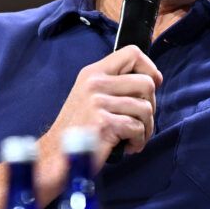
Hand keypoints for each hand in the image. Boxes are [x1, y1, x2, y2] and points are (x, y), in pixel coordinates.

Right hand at [34, 45, 161, 199]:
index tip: (153, 84)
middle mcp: (94, 83)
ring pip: (145, 108)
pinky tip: (127, 146)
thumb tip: (154, 79)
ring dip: (146, 127)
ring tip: (134, 137)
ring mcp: (97, 102)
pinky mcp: (103, 123)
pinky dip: (138, 141)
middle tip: (140, 120)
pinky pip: (137, 128)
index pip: (132, 53)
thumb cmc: (79, 128)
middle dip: (151, 105)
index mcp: (92, 73)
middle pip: (146, 83)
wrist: (56, 155)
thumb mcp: (91, 96)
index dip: (149, 68)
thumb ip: (115, 84)